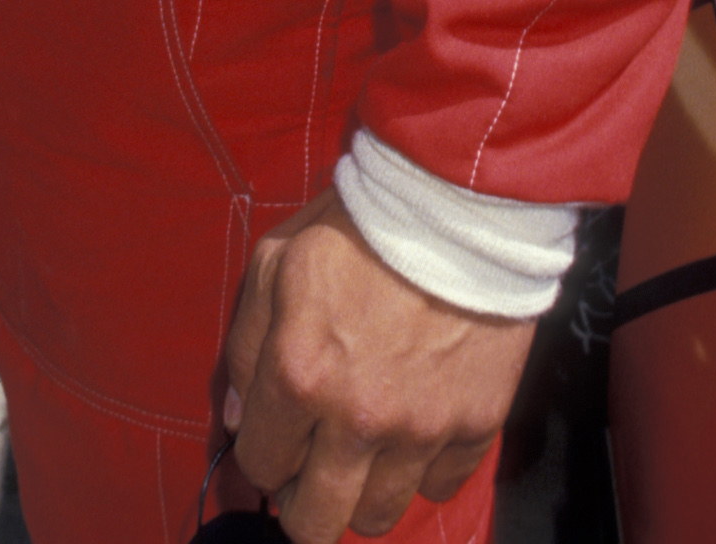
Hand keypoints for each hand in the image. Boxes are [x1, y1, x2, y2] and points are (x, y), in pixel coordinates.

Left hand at [222, 192, 533, 541]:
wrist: (454, 202)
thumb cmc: (356, 225)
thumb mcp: (275, 260)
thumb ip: (245, 346)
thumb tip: (240, 418)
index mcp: (299, 373)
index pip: (260, 466)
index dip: (263, 454)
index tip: (276, 438)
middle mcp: (358, 417)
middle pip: (316, 521)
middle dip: (302, 503)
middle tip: (310, 470)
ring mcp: (421, 429)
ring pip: (377, 516)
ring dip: (361, 492)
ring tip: (361, 452)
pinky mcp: (475, 426)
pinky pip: (438, 487)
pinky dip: (421, 469)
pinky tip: (412, 430)